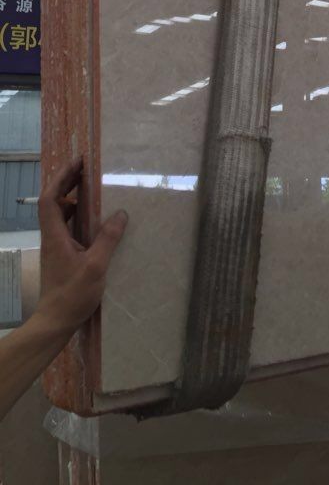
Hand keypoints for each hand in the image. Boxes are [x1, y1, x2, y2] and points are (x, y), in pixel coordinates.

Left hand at [34, 157, 127, 337]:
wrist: (54, 322)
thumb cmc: (72, 295)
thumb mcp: (95, 266)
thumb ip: (108, 238)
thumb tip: (121, 213)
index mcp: (55, 236)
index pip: (50, 199)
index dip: (62, 178)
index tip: (78, 162)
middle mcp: (52, 237)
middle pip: (53, 202)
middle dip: (66, 182)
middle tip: (85, 168)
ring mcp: (55, 247)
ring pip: (58, 214)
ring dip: (71, 197)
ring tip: (91, 187)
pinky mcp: (61, 256)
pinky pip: (66, 226)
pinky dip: (77, 215)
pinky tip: (93, 218)